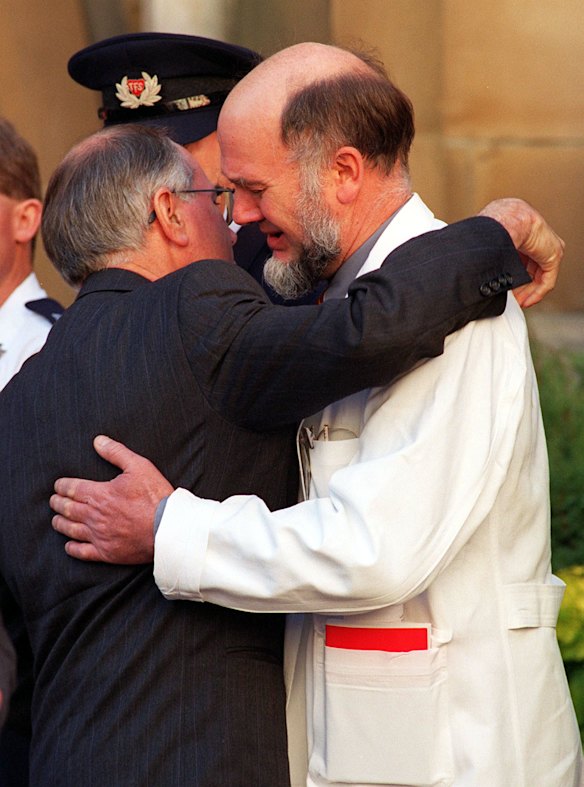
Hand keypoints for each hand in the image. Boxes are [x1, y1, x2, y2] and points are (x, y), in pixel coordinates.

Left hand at [50, 435, 173, 563]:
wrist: (168, 528)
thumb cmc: (155, 496)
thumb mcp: (139, 466)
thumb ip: (116, 453)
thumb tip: (98, 441)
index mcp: (100, 494)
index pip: (72, 489)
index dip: (62, 486)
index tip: (58, 486)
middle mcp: (95, 516)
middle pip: (67, 509)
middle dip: (58, 503)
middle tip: (54, 501)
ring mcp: (99, 535)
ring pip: (71, 530)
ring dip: (60, 523)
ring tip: (56, 520)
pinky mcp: (107, 552)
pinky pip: (82, 552)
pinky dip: (72, 548)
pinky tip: (69, 545)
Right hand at [478, 198, 564, 307]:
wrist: (504, 222)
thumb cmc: (491, 228)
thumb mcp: (490, 246)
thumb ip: (491, 257)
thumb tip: (477, 273)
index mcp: (518, 231)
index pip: (520, 259)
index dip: (513, 276)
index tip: (505, 289)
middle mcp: (534, 237)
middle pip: (530, 269)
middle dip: (520, 287)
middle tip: (511, 299)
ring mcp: (545, 245)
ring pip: (539, 276)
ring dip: (527, 292)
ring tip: (516, 302)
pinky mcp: (553, 255)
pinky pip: (547, 280)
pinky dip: (537, 293)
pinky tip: (526, 301)